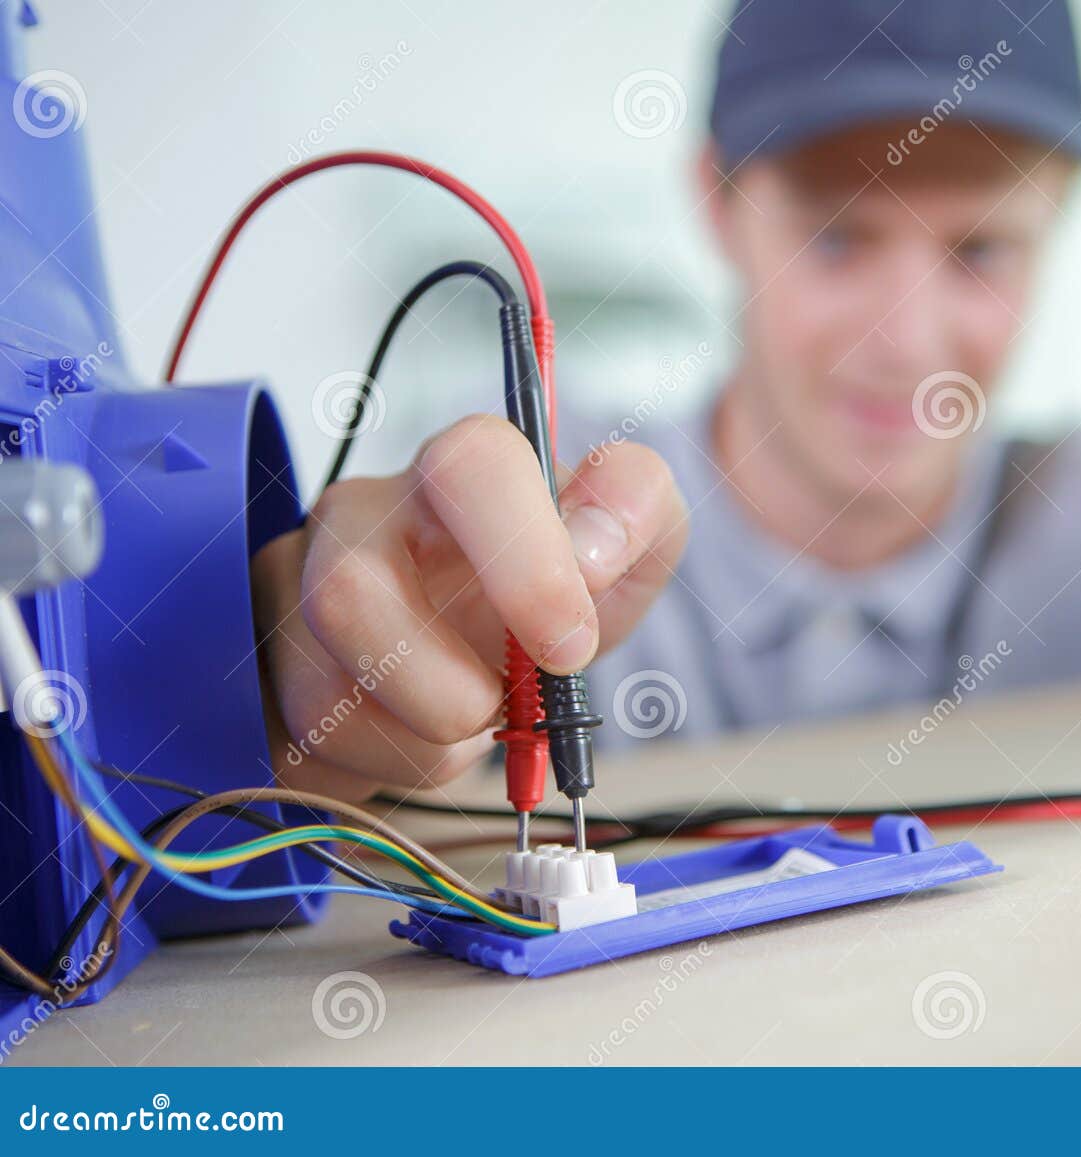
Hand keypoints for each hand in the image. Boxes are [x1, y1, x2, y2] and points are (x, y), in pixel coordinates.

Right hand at [250, 415, 686, 800]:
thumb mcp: (630, 546)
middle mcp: (361, 514)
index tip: (570, 644)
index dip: (525, 564)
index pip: (469, 465)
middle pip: (347, 593)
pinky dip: (403, 762)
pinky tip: (429, 730)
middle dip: (447, 685)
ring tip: (479, 713)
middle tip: (514, 703)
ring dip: (431, 734)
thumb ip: (638, 513)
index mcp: (459, 470)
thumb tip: (593, 550)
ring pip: (327, 694)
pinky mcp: (275, 677)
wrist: (491, 654)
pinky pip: (321, 749)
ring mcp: (296, 593)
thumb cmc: (555, 590)